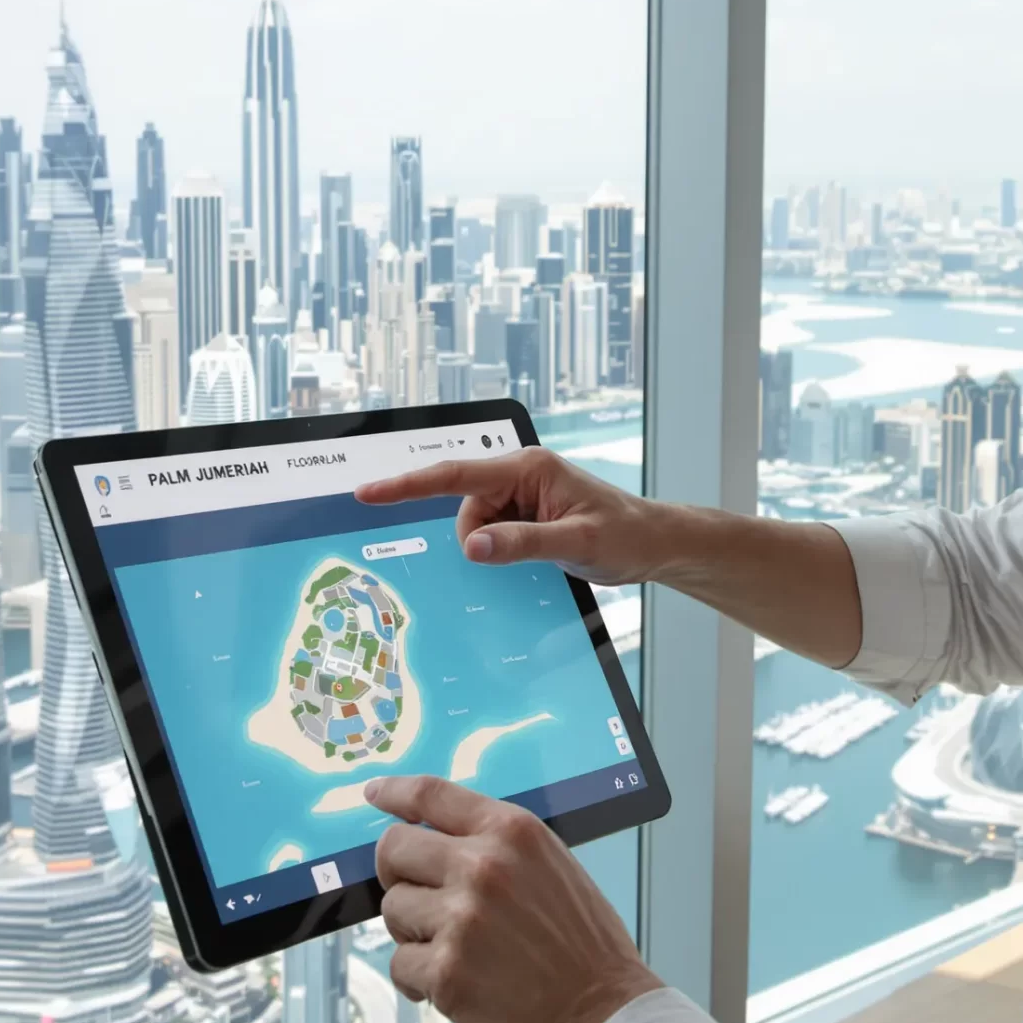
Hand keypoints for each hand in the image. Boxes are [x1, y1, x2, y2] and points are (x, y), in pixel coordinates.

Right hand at [355, 447, 675, 585]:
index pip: (454, 475)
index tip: (369, 492)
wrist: (654, 543)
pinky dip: (504, 549)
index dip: (407, 484)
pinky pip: (495, 534)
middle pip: (465, 509)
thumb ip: (522, 543)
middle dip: (482, 538)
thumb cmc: (625, 534)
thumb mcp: (575, 542)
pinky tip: (535, 555)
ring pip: (477, 527)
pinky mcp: (526, 514)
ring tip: (545, 551)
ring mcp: (523, 495)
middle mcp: (520, 474)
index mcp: (528, 467)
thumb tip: (472, 546)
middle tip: (530, 552)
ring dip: (498, 546)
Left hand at [369, 776, 662, 1022]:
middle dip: (398, 874)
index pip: (432, 795)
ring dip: (412, 932)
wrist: (600, 1013)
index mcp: (512, 833)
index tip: (374, 793)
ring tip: (454, 949)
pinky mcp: (446, 970)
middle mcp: (483, 866)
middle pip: (395, 848)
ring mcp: (461, 918)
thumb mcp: (550, 868)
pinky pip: (400, 963)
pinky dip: (418, 978)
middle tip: (418, 898)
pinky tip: (452, 983)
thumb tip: (438, 844)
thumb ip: (496, 848)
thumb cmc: (582, 946)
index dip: (394, 791)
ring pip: (393, 908)